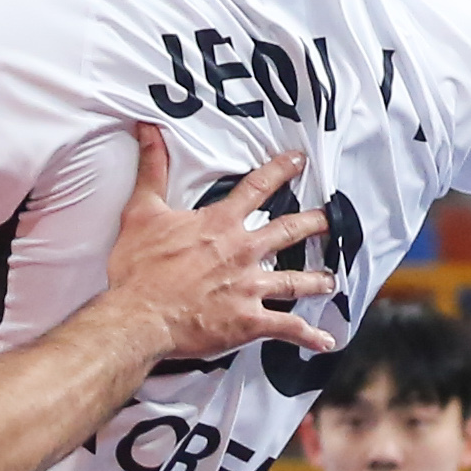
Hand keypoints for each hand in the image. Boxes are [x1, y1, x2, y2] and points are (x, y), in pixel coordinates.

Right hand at [106, 127, 335, 358]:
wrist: (139, 315)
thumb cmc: (139, 268)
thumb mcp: (142, 210)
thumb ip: (152, 169)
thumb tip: (147, 130)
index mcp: (220, 224)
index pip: (258, 188)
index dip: (280, 171)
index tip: (298, 161)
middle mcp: (242, 252)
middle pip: (288, 231)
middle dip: (313, 223)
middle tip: (329, 219)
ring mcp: (250, 288)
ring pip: (295, 282)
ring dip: (317, 280)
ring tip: (331, 280)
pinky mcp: (249, 321)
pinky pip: (287, 328)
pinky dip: (308, 335)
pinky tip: (324, 340)